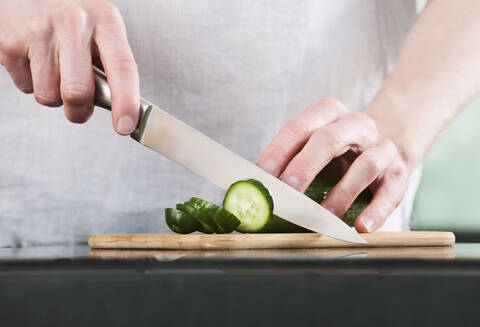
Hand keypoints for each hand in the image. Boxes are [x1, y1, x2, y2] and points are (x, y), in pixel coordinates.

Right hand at [0, 0, 138, 133]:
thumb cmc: (68, 10)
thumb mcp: (99, 24)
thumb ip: (109, 61)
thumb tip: (119, 105)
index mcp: (104, 20)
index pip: (122, 67)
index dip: (126, 102)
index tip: (126, 126)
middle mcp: (72, 23)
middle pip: (78, 93)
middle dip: (79, 112)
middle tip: (79, 109)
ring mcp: (38, 32)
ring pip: (49, 96)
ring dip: (54, 95)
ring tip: (54, 70)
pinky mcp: (9, 43)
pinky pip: (26, 88)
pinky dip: (32, 83)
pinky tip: (35, 60)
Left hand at [257, 98, 408, 231]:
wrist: (388, 144)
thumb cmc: (339, 151)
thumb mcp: (314, 147)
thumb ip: (289, 162)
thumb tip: (254, 190)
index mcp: (328, 114)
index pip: (299, 128)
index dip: (279, 151)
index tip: (261, 174)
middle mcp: (356, 125)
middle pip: (328, 140)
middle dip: (304, 167)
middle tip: (287, 191)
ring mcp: (381, 148)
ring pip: (364, 166)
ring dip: (341, 195)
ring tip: (321, 217)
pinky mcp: (399, 172)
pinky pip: (390, 191)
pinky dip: (376, 211)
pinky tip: (361, 227)